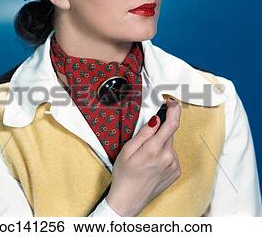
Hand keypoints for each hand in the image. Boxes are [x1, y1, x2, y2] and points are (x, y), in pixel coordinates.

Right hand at [106, 98, 181, 215]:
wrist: (129, 200)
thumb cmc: (124, 175)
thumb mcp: (128, 150)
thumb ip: (144, 133)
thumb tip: (156, 118)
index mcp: (154, 150)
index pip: (172, 123)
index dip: (174, 109)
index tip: (171, 102)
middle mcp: (168, 158)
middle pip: (170, 132)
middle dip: (161, 127)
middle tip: (148, 133)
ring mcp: (174, 165)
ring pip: (170, 143)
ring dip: (161, 141)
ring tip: (147, 153)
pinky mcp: (176, 171)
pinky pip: (172, 153)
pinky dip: (164, 152)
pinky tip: (153, 161)